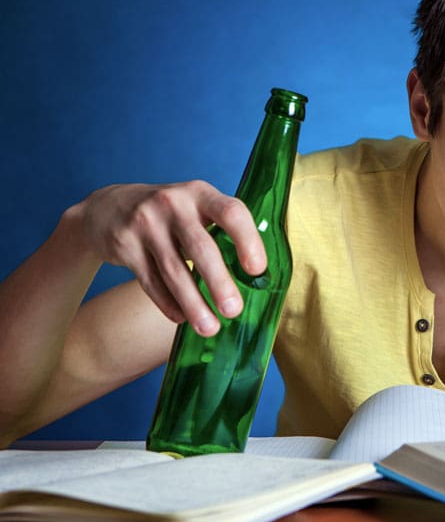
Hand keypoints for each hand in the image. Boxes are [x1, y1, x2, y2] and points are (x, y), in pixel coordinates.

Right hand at [77, 181, 265, 335]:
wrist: (109, 207)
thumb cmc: (170, 214)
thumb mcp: (195, 207)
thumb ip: (221, 230)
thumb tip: (254, 277)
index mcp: (200, 193)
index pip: (231, 212)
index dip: (248, 241)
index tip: (257, 270)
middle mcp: (173, 203)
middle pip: (201, 248)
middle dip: (219, 283)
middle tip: (234, 310)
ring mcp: (145, 223)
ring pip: (174, 270)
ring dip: (194, 303)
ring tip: (209, 327)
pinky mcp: (124, 244)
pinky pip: (150, 281)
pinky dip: (168, 303)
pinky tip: (182, 318)